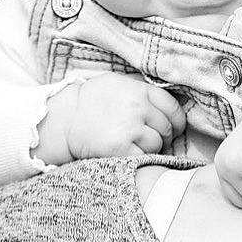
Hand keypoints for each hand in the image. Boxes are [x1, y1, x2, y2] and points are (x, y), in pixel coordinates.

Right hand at [37, 75, 185, 162]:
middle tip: (155, 141)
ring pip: (157, 144)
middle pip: (167, 128)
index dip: (177, 121)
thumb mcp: (116, 83)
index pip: (173, 107)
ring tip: (138, 147)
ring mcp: (130, 128)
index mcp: (139, 90)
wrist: (64, 119)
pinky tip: (130, 154)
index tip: (174, 128)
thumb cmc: (90, 101)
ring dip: (151, 149)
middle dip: (164, 137)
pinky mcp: (120, 148)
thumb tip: (166, 104)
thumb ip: (141, 91)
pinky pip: (144, 157)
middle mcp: (138, 108)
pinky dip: (141, 158)